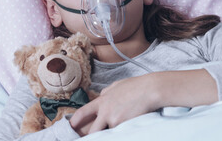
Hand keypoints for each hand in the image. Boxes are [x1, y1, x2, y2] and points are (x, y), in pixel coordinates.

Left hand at [69, 69, 217, 135]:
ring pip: (106, 133)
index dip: (76, 120)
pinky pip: (119, 133)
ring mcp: (112, 119)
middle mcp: (105, 110)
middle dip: (90, 135)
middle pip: (92, 129)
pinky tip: (126, 127)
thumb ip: (107, 93)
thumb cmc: (137, 86)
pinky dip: (121, 133)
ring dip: (108, 134)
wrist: (150, 90)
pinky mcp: (121, 125)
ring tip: (116, 124)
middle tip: (85, 137)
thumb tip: (101, 96)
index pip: (84, 111)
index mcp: (102, 100)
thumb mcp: (117, 86)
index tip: (71, 126)